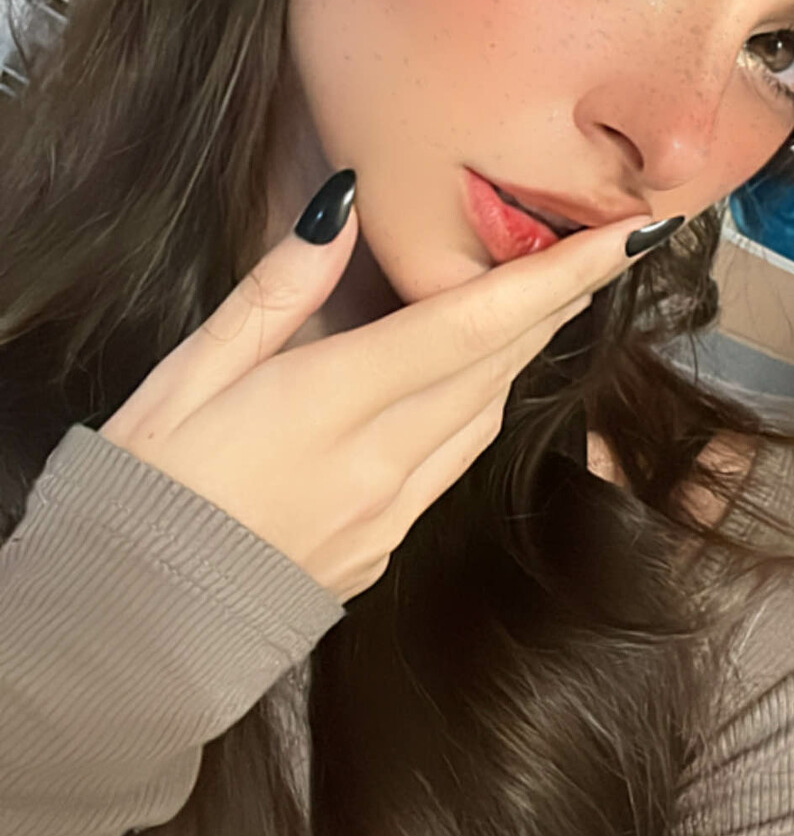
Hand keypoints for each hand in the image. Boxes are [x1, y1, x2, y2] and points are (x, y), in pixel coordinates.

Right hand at [99, 187, 673, 600]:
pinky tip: (480, 374)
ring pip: (487, 414)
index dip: (556, 277)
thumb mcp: (190, 372)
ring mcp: (390, 512)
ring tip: (555, 294)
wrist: (128, 627)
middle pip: (497, 365)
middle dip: (562, 300)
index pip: (470, 324)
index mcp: (330, 404)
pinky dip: (484, 403)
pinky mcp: (384, 545)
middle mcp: (380, 461)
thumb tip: (344, 207)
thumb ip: (279, 288)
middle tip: (611, 244)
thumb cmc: (146, 486)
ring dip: (527, 350)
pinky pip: (456, 460)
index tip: (623, 237)